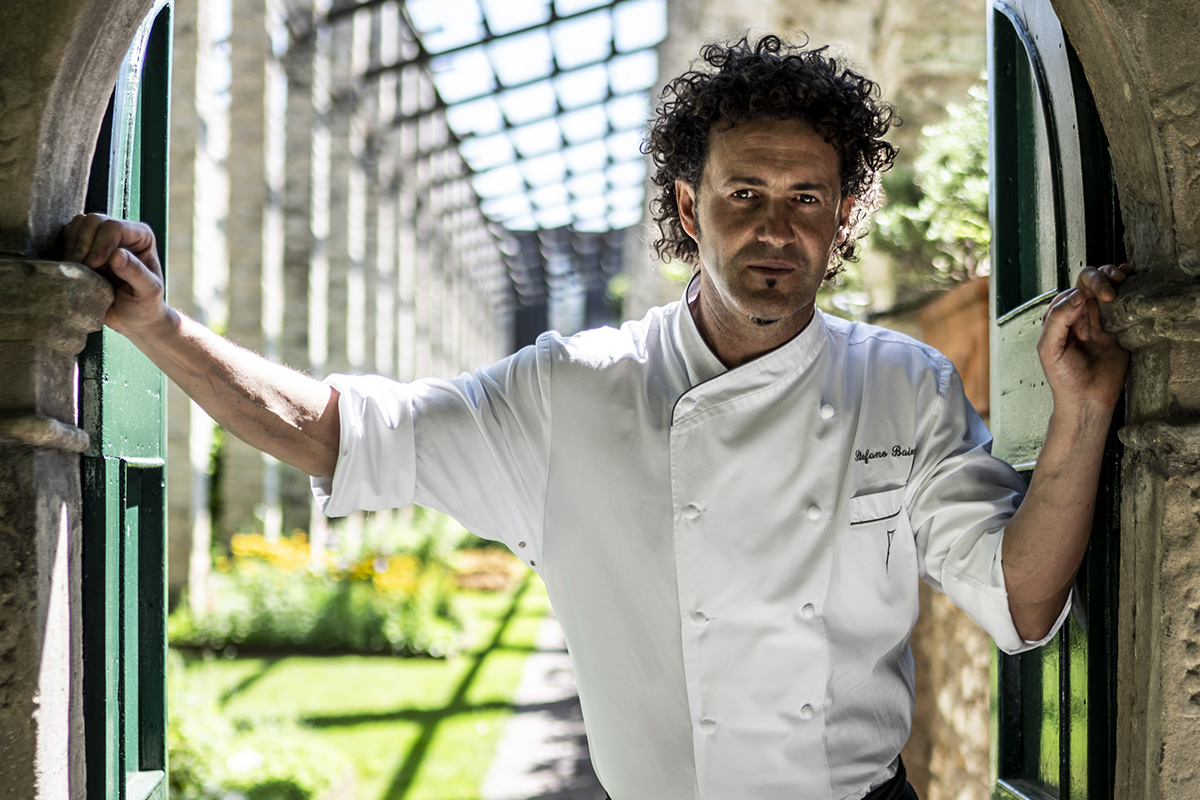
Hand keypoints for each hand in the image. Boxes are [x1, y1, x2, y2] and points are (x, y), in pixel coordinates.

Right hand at [61, 213, 168, 335]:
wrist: (132, 319)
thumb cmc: (145, 305)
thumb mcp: (148, 292)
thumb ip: (136, 273)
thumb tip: (117, 255)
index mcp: (141, 236)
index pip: (114, 227)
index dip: (101, 244)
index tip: (94, 266)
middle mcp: (121, 232)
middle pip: (93, 221)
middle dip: (83, 244)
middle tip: (83, 269)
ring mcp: (101, 237)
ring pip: (78, 225)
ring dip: (72, 246)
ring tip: (78, 270)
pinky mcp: (84, 246)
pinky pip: (67, 236)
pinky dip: (65, 249)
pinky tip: (72, 267)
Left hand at [1037, 263, 1131, 411]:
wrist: (1087, 399)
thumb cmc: (1063, 377)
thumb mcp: (1049, 349)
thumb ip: (1057, 321)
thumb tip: (1076, 295)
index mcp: (1059, 317)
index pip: (1070, 292)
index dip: (1080, 296)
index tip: (1087, 318)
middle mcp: (1079, 314)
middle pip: (1088, 283)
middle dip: (1099, 279)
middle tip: (1110, 293)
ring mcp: (1100, 319)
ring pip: (1105, 287)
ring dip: (1112, 276)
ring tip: (1121, 278)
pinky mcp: (1119, 327)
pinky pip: (1123, 303)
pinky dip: (1127, 287)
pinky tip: (1131, 278)